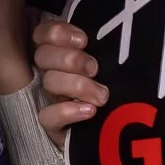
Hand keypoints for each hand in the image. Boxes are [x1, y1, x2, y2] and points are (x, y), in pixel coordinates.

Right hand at [29, 19, 105, 150]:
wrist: (121, 132)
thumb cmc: (118, 88)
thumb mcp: (112, 64)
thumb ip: (104, 48)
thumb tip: (115, 32)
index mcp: (62, 53)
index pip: (44, 34)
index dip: (58, 33)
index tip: (84, 40)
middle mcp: (52, 73)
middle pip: (43, 56)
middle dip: (70, 59)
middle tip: (95, 69)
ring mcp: (51, 99)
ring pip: (49, 83)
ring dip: (77, 85)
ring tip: (102, 96)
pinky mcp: (53, 125)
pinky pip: (47, 116)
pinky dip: (68, 111)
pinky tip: (90, 110)